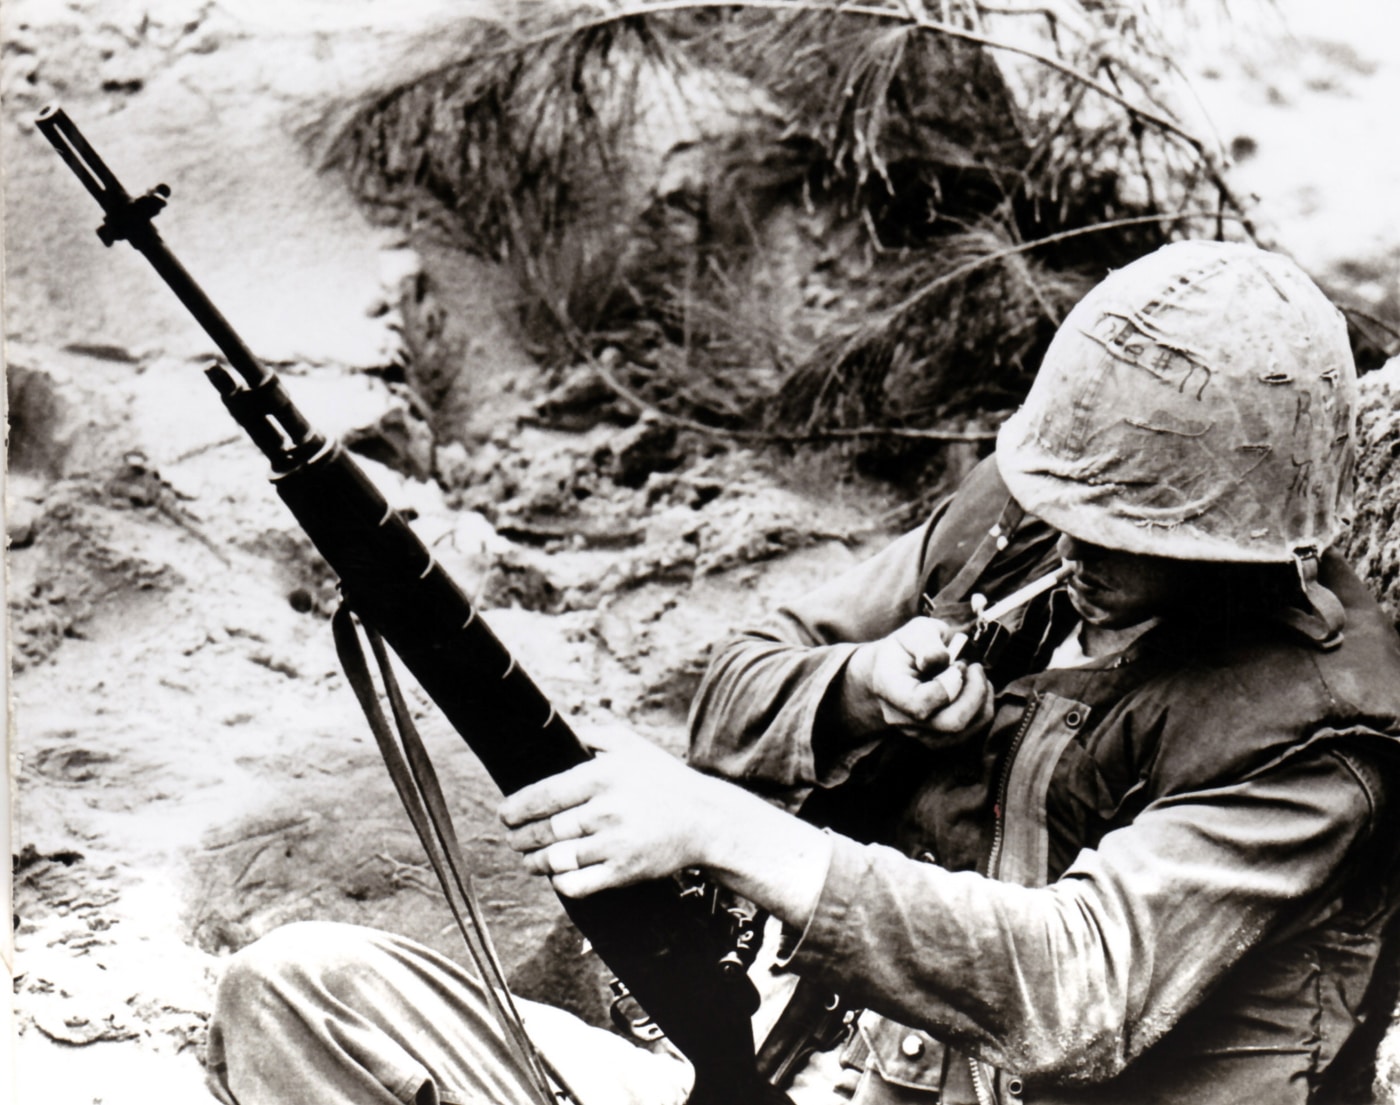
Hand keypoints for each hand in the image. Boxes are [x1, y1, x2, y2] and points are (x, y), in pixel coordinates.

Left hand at [499, 727, 726, 898]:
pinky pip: (577, 883)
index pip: (547, 794)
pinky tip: (557, 875)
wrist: (704, 819)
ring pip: (557, 859)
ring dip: (535, 860)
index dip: (518, 807)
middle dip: (522, 837)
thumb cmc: (664, 779)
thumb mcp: (632, 746)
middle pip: (547, 829)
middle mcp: (607, 809)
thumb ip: (594, 734)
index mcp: (605, 776)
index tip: (505, 814)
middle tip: (513, 838)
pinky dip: (559, 881)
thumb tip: (560, 731)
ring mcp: (615, 843)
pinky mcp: (624, 872)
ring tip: (529, 858)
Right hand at [842, 617, 992, 740]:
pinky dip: (981, 710)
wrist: (894, 667)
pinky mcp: (937, 739)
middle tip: (974, 667)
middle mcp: (902, 718)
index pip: (921, 704)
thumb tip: (939, 660)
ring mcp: (919, 733)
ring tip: (976, 676)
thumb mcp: (916, 631)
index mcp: (890, 688)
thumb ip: (927, 643)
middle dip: (974, 694)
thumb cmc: (907, 647)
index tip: (957, 664)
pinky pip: (969, 734)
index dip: (948, 686)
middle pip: (950, 724)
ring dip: (981, 701)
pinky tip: (976, 690)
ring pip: (963, 732)